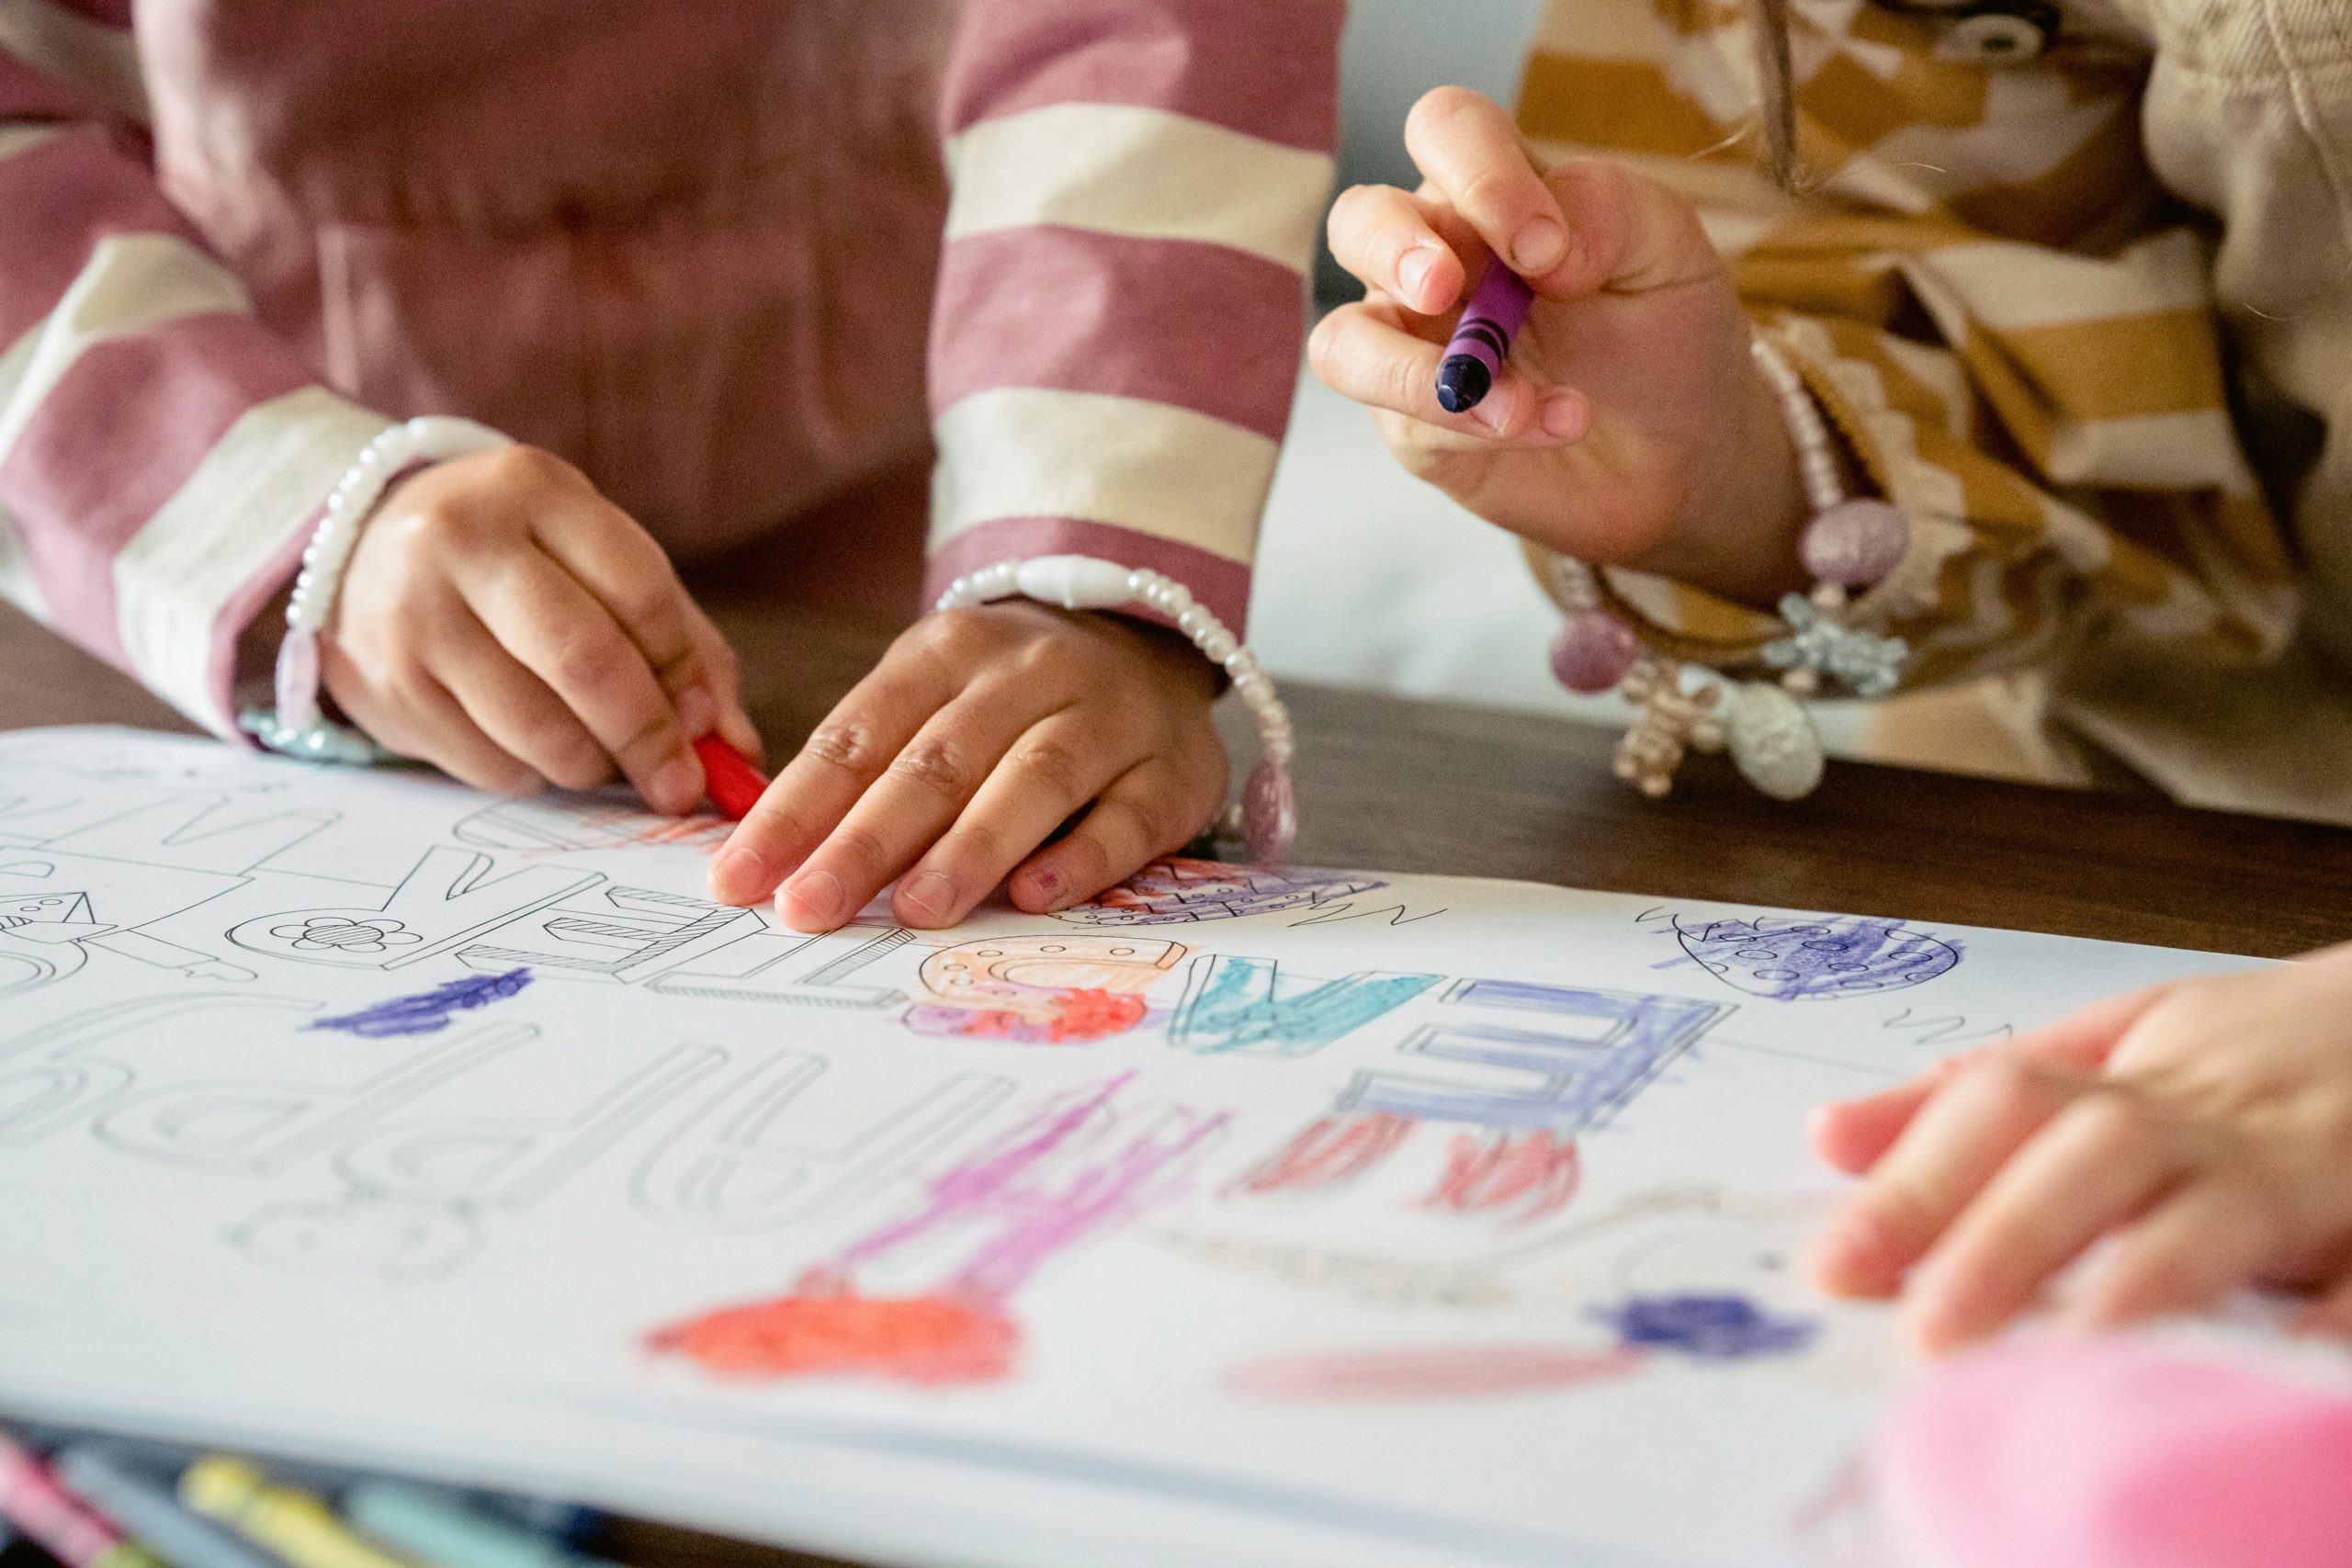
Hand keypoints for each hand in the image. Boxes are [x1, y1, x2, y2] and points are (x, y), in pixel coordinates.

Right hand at [321, 446, 758, 813]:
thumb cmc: (516, 558)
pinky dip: (534, 774)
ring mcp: (414, 617)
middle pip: (584, 661)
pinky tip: (536, 750)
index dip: (685, 671)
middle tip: (679, 785)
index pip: (639, 593)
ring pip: (536, 728)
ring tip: (606, 759)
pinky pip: (489, 763)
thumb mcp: (598, 560)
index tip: (708, 723)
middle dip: (649, 737)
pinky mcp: (388, 687)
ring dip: (592, 765)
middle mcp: (462, 543)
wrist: (360, 546)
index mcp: (534, 492)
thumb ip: (681, 642)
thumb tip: (736, 749)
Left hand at [706, 603, 1225, 931]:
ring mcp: (1107, 718)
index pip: (857, 735)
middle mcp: (1028, 674)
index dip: (794, 810)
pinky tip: (1034, 896)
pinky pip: (1127, 818)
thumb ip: (865, 771)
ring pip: (1035, 780)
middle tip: (809, 908)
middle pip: (938, 761)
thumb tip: (770, 864)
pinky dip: (1081, 858)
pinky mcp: (1170, 773)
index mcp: (946, 653)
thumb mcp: (931, 702)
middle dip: (865, 840)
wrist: (1148, 646)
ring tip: (917, 909)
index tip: (739, 880)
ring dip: (972, 846)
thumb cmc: (1009, 700)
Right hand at [1310, 87, 1807, 605]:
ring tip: (1511, 402)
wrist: (1689, 449)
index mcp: (1493, 190)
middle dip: (1394, 249)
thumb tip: (1536, 244)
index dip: (1476, 173)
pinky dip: (1473, 425)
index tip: (1541, 245)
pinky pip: (1405, 421)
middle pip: (1360, 222)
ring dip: (1410, 370)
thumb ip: (1605, 211)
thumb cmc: (1668, 330)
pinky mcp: (1418, 428)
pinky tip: (1554, 424)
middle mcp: (1437, 258)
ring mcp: (1417, 346)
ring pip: (1344, 341)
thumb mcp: (1667, 248)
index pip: (1446, 133)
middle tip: (1447, 288)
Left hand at [1806, 942, 2351, 1353]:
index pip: (2002, 1107)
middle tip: (1930, 1332)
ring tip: (2071, 1358)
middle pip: (2098, 1157)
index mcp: (2132, 1080)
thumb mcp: (2112, 1048)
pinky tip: (2288, 1364)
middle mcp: (2212, 1120)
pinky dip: (2337, 1316)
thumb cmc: (2255, 1052)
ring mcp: (2311, 1168)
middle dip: (2009, 1239)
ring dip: (2145, 1280)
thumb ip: (1974, 1100)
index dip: (1916, 1181)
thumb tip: (1826, 1138)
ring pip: (2221, 1213)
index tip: (1833, 1266)